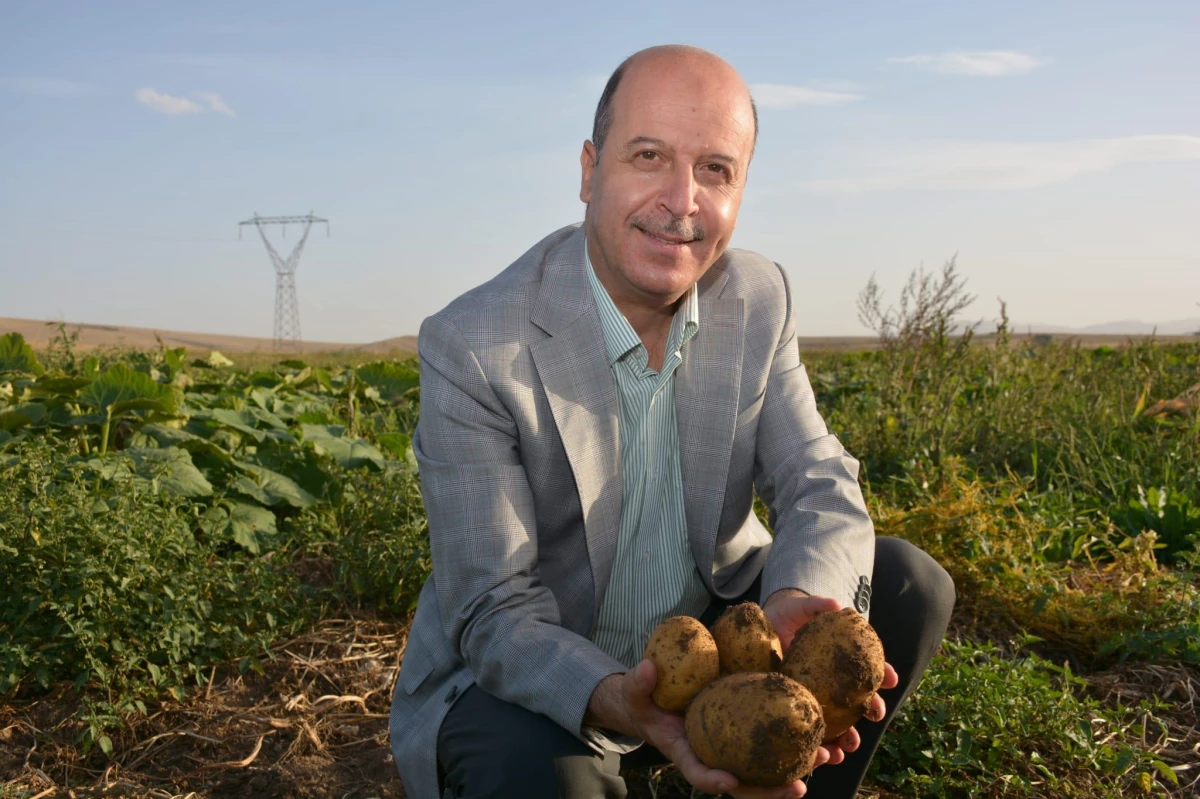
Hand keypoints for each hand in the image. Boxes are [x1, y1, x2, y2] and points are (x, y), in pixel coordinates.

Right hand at [586, 660, 824, 797]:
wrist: (654, 701)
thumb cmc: (644, 700)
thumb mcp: (635, 692)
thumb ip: (639, 683)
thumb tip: (648, 668)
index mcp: (683, 751)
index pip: (697, 772)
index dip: (713, 779)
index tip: (730, 780)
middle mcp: (710, 756)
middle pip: (740, 784)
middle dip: (769, 791)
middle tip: (798, 787)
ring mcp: (728, 749)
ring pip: (760, 770)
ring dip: (790, 771)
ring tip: (822, 760)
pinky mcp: (741, 734)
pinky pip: (767, 747)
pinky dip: (790, 747)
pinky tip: (818, 738)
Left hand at [761, 589, 900, 765]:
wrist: (759, 630)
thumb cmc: (785, 616)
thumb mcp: (800, 608)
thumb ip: (817, 606)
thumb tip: (837, 605)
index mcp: (840, 659)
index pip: (868, 668)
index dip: (883, 673)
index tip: (891, 678)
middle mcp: (832, 682)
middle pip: (859, 700)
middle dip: (871, 708)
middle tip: (875, 713)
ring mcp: (815, 697)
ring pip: (839, 724)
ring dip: (849, 737)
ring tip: (851, 745)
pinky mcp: (797, 709)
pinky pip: (812, 733)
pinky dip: (821, 748)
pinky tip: (824, 757)